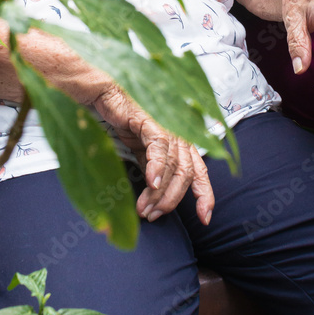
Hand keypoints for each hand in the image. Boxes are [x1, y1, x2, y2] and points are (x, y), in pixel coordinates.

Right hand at [94, 86, 213, 224]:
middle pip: (186, 174)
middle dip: (171, 200)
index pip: (200, 172)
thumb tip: (158, 197)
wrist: (108, 96)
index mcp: (182, 143)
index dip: (205, 195)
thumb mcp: (144, 152)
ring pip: (173, 166)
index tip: (204, 218)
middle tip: (154, 215)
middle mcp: (180, 135)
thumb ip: (156, 171)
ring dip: (158, 192)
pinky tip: (150, 183)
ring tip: (145, 208)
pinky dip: (156, 168)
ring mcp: (168, 127)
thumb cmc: (127, 121)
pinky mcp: (152, 121)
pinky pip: (159, 149)